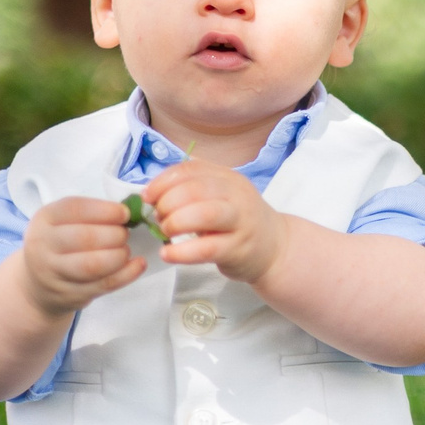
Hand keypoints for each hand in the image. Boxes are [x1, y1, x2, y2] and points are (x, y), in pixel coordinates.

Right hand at [19, 195, 144, 314]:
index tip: (124, 213)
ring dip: (119, 256)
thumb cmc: (60, 244)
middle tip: (125, 234)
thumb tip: (131, 211)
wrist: (37, 284)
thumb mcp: (64, 222)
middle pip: (85, 237)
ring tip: (125, 251)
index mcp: (45, 218)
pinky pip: (103, 284)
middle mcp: (43, 245)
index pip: (75, 209)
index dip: (104, 211)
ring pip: (93, 265)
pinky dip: (126, 274)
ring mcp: (54, 273)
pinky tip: (138, 265)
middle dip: (114, 234)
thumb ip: (91, 215)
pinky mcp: (69, 294)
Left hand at [144, 159, 288, 282]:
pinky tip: (167, 254)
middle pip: (195, 189)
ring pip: (204, 214)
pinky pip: (206, 249)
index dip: (163, 181)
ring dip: (175, 222)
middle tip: (158, 217)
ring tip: (165, 231)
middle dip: (167, 203)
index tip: (148, 196)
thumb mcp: (222, 195)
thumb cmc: (239, 221)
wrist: (276, 248)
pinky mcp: (239, 250)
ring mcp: (241, 222)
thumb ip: (194, 187)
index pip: (190, 169)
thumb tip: (154, 191)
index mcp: (228, 178)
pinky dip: (181, 252)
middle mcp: (237, 195)